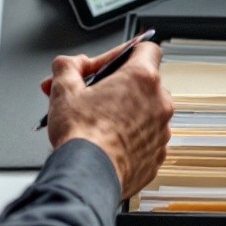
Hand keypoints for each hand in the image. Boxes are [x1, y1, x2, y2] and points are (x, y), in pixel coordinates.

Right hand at [41, 42, 172, 198]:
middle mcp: (159, 103)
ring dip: (126, 113)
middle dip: (119, 87)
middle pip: (144, 84)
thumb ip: (68, 66)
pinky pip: (146, 139)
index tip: (112, 62)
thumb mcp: (64, 89)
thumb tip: (70, 64)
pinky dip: (131, 138)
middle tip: (93, 96)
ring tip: (98, 122)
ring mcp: (161, 131)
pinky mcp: (157, 155)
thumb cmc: (81, 135)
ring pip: (146, 113)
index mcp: (142, 79)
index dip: (127, 52)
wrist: (87, 176)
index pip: (147, 49)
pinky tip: (109, 143)